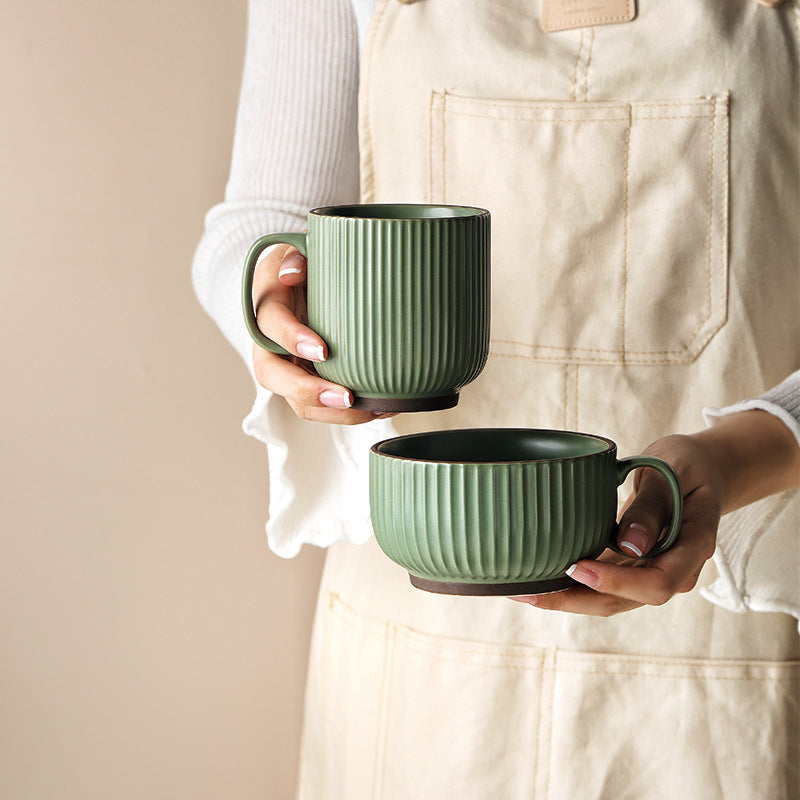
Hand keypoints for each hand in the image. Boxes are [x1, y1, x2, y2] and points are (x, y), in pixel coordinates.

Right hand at [250, 244, 386, 423]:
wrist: (307, 281)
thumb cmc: (309, 262)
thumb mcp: (301, 248)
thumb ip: (298, 255)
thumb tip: (294, 270)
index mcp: (267, 305)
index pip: (271, 325)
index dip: (293, 340)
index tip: (323, 350)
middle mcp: (269, 343)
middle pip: (274, 376)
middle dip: (308, 391)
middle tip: (345, 396)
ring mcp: (287, 366)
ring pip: (298, 401)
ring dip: (333, 412)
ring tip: (373, 409)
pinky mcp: (308, 381)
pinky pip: (321, 404)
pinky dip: (349, 411)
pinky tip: (381, 408)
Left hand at [513, 410, 799, 616]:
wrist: (701, 471)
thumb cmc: (686, 465)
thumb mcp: (672, 471)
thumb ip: (652, 507)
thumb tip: (630, 546)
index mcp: (694, 546)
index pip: (658, 582)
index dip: (616, 582)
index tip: (576, 567)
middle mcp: (675, 569)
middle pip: (626, 601)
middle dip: (576, 600)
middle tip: (529, 592)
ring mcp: (652, 571)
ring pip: (610, 599)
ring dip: (567, 598)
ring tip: (521, 591)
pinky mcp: (632, 566)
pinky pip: (603, 583)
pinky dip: (572, 585)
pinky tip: (538, 580)